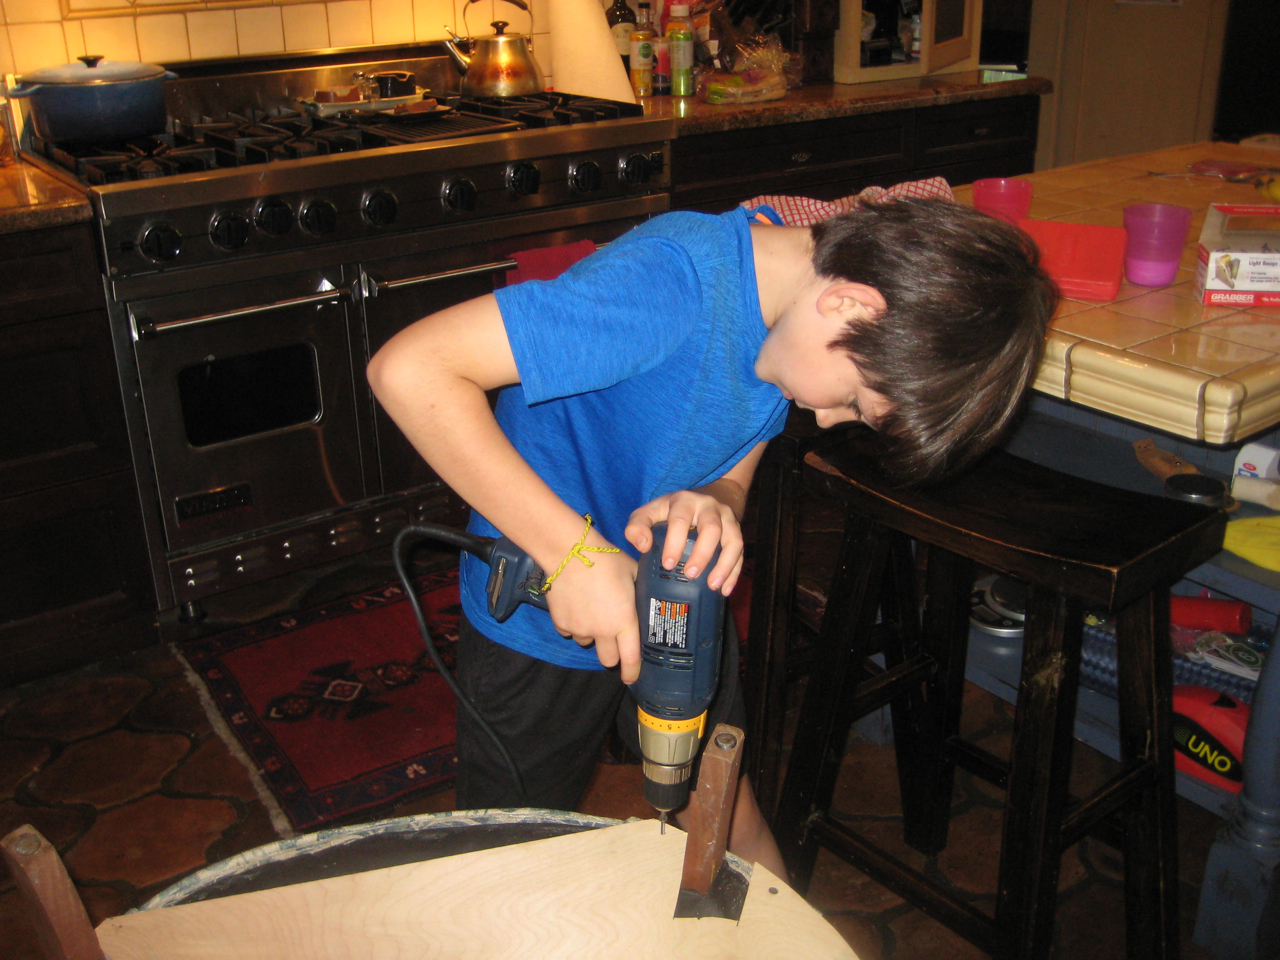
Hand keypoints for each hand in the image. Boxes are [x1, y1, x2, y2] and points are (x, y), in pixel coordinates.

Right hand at [542, 538, 641, 681]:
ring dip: (591, 635)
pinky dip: (573, 624)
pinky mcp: (560, 623)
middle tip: (612, 640)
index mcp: (623, 621)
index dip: (632, 671)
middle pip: (607, 659)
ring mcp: (579, 629)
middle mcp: (602, 631)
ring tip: (591, 612)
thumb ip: (640, 592)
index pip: (630, 657)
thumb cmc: (607, 560)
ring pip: (587, 643)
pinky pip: (569, 631)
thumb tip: (649, 596)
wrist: (571, 552)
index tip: (631, 678)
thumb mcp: (634, 573)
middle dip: (612, 654)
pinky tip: (576, 605)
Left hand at [625, 490, 744, 594]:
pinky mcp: (737, 532)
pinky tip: (725, 590)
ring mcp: (727, 519)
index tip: (668, 564)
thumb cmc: (671, 511)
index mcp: (684, 502)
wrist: (703, 498)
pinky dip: (734, 572)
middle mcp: (709, 507)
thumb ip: (637, 526)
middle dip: (702, 553)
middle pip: (711, 528)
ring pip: (733, 540)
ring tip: (713, 586)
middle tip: (690, 575)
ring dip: (725, 565)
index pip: (680, 519)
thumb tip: (644, 546)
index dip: (675, 542)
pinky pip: (740, 552)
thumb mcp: (650, 512)